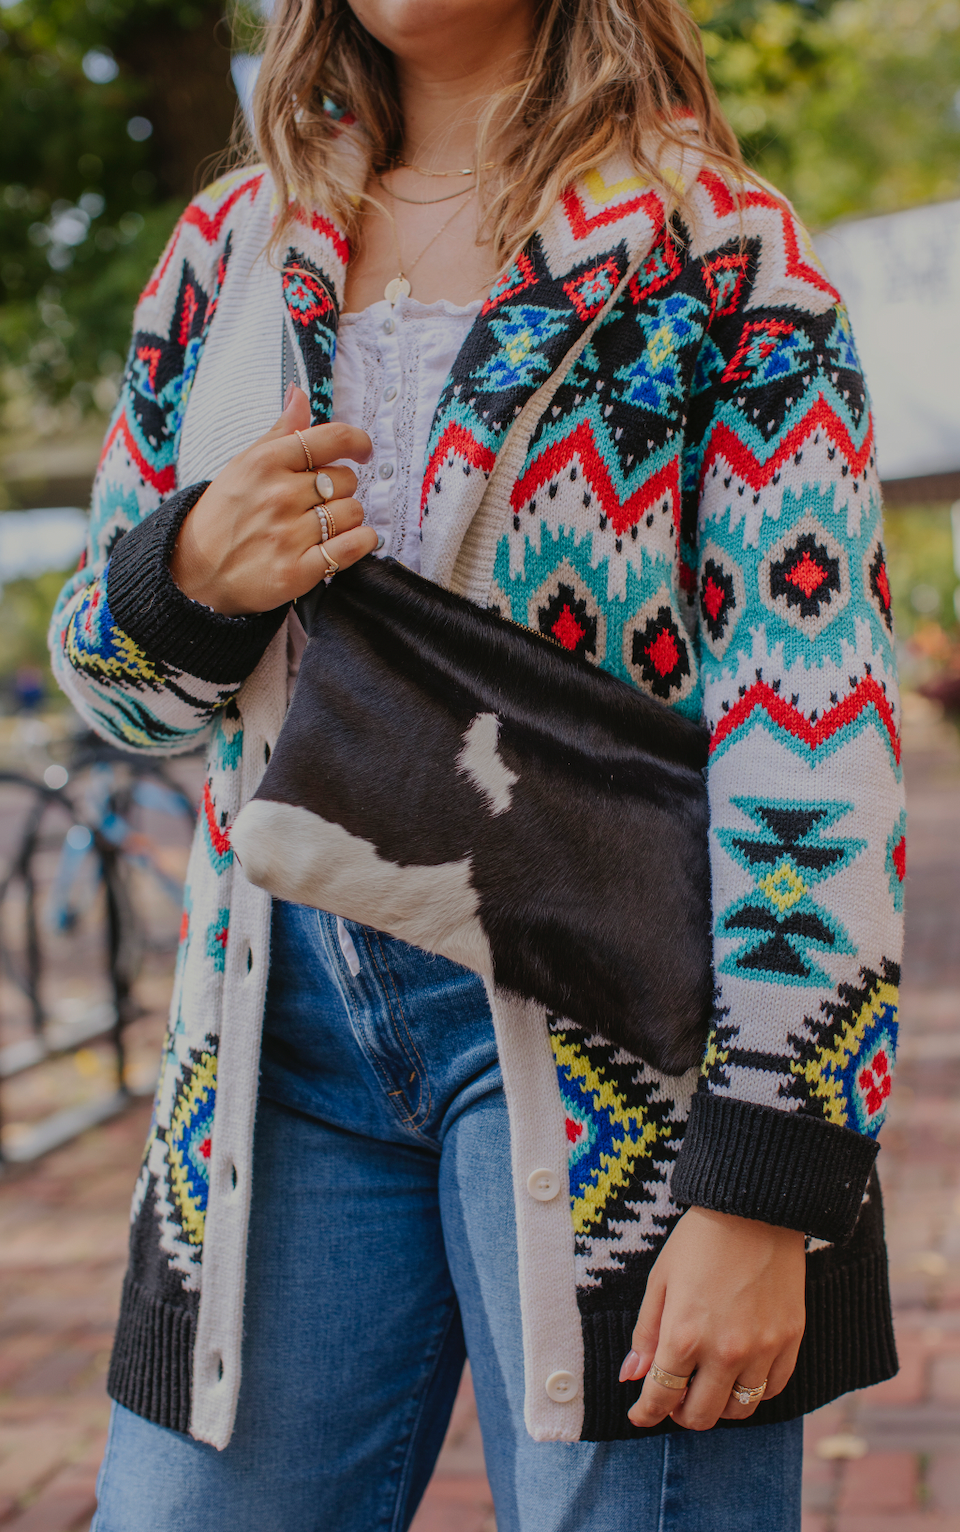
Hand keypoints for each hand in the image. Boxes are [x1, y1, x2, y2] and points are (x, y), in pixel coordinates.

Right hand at [169, 386, 375, 614]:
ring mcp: (288, 535)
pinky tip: (348, 542)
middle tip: (317, 502)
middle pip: (346, 479)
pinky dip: (361, 542)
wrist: (194, 573)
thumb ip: (279, 432)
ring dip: (346, 519)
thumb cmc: (223, 515)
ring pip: (353, 512)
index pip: (333, 438)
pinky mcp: (297, 571)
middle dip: (339, 489)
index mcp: (266, 462)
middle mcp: (278, 495)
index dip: (358, 442)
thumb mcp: (243, 465)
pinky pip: (354, 546)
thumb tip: (300, 394)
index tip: (362, 451)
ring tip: (322, 526)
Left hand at [621, 1207, 804, 1430]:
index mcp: (684, 1335)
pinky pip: (773, 1388)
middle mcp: (725, 1351)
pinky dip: (754, 1391)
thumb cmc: (699, 1240)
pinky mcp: (791, 1340)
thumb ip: (646, 1333)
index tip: (639, 1414)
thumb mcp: (661, 1280)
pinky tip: (740, 1375)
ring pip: (740, 1410)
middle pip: (701, 1415)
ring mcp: (763, 1348)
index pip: (661, 1396)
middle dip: (680, 1414)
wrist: (754, 1209)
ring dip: (718, 1407)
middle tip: (674, 1399)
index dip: (646, 1413)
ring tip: (707, 1387)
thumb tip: (632, 1376)